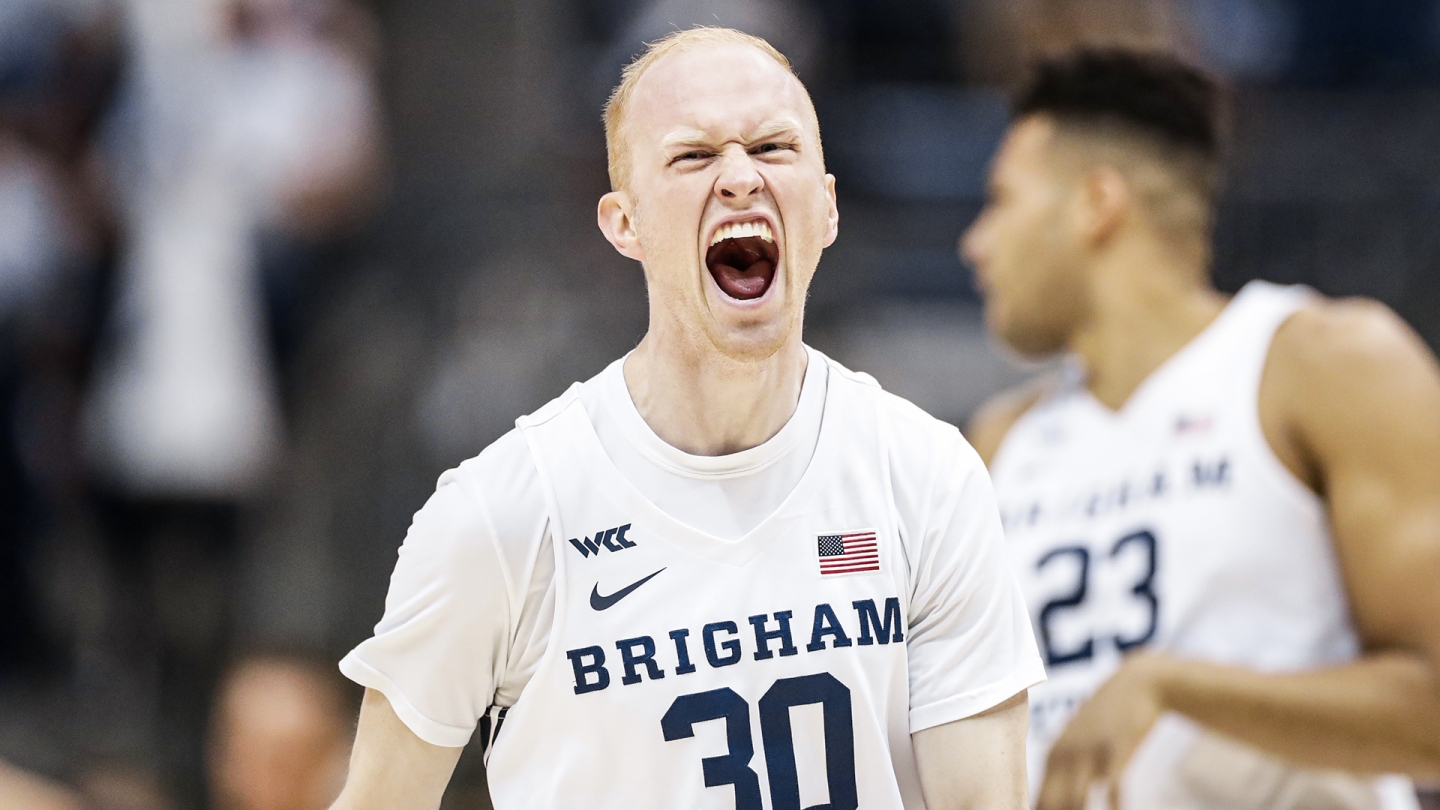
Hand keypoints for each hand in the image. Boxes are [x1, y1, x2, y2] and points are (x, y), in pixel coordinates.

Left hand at [1036, 652, 1173, 809]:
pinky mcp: (1115, 749)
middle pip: (1051, 804)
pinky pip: (1109, 787)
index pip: (1038, 800)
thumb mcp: (1079, 741)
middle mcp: (1064, 755)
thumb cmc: (1108, 719)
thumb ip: (1066, 767)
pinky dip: (1110, 806)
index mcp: (1053, 756)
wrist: (1138, 683)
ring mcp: (1089, 752)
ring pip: (1074, 801)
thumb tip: (1052, 797)